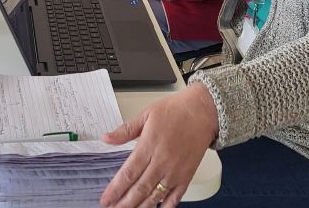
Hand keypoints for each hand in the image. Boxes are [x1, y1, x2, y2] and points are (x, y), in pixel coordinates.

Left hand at [100, 83, 218, 207]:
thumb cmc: (176, 111)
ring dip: (140, 207)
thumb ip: (125, 130)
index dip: (115, 189)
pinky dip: (165, 206)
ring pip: (155, 196)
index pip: (128, 173)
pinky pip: (175, 197)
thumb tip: (106, 138)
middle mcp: (161, 162)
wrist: (203, 112)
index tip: (106, 199)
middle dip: (124, 203)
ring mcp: (175, 171)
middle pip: (139, 189)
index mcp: (149, 146)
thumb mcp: (146, 115)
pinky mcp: (187, 176)